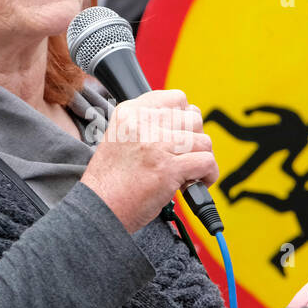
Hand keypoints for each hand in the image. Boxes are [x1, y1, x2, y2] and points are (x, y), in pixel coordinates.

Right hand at [80, 89, 218, 234]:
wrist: (99, 208)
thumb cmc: (110, 181)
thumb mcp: (119, 139)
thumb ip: (146, 126)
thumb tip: (182, 123)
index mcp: (130, 113)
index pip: (175, 98)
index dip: (184, 118)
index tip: (180, 135)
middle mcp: (143, 123)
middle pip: (193, 118)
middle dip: (194, 139)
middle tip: (183, 156)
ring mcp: (156, 145)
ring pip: (203, 141)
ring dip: (201, 158)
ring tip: (189, 172)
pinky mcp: (168, 168)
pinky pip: (206, 162)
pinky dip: (208, 174)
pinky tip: (196, 183)